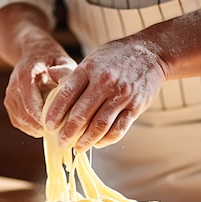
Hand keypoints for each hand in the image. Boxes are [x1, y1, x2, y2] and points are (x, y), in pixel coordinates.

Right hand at [3, 39, 76, 137]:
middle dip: (45, 127)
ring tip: (56, 127)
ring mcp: (9, 97)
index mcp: (25, 76)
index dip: (46, 120)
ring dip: (39, 128)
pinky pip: (20, 123)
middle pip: (27, 117)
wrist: (31, 52)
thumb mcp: (62, 59)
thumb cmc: (51, 57)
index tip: (63, 126)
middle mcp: (13, 88)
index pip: (32, 107)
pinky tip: (46, 123)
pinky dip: (33, 127)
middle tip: (62, 131)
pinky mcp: (9, 105)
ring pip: (23, 123)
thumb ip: (66, 73)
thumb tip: (69, 90)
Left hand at [45, 38, 166, 151]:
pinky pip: (118, 129)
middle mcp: (105, 82)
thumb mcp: (93, 57)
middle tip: (60, 143)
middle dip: (68, 133)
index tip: (48, 126)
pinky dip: (106, 140)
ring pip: (99, 126)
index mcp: (89, 69)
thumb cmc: (117, 56)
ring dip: (86, 141)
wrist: (152, 53)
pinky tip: (97, 143)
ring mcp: (121, 95)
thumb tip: (49, 74)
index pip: (66, 94)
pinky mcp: (136, 107)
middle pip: (81, 114)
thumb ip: (72, 72)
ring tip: (77, 148)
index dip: (55, 113)